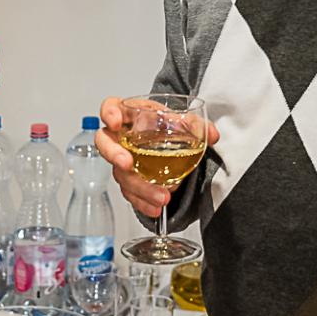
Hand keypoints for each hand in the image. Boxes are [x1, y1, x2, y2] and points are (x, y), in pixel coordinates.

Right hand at [94, 94, 220, 218]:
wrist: (168, 139)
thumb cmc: (165, 124)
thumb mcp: (182, 120)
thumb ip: (197, 125)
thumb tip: (212, 134)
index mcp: (131, 114)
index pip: (110, 107)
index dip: (108, 113)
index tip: (114, 122)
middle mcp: (122, 136)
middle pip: (105, 143)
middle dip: (114, 154)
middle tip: (127, 164)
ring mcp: (122, 158)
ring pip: (121, 174)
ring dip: (139, 187)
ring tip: (160, 196)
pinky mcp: (129, 178)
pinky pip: (130, 192)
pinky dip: (142, 201)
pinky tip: (154, 207)